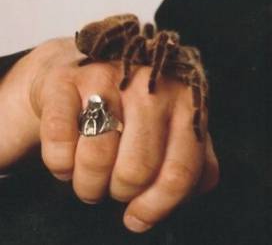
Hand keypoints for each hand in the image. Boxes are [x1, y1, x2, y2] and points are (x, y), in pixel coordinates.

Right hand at [0, 37, 218, 231]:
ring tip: (90, 176)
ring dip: (87, 184)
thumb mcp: (176, 125)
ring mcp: (109, 77)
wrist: (87, 66)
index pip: (180, 170)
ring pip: (96, 160)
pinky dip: (60, 164)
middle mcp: (152, 85)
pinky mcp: (66, 80)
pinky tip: (68, 156)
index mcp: (188, 101)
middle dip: (119, 193)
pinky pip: (59, 144)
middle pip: (136, 170)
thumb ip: (195, 158)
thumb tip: (199, 187)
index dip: (157, 206)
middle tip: (113, 186)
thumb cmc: (138, 107)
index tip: (137, 218)